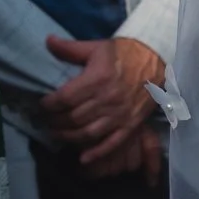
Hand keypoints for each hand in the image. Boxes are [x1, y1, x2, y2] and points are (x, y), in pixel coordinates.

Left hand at [37, 35, 165, 174]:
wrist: (156, 59)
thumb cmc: (123, 53)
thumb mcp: (97, 47)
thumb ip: (70, 48)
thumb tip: (48, 40)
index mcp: (98, 78)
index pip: (65, 98)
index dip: (49, 105)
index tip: (42, 105)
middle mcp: (108, 98)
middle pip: (73, 118)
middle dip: (54, 122)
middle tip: (46, 121)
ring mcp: (120, 114)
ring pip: (87, 133)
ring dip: (68, 137)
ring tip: (57, 134)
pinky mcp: (131, 124)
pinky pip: (112, 143)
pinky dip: (96, 153)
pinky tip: (82, 158)